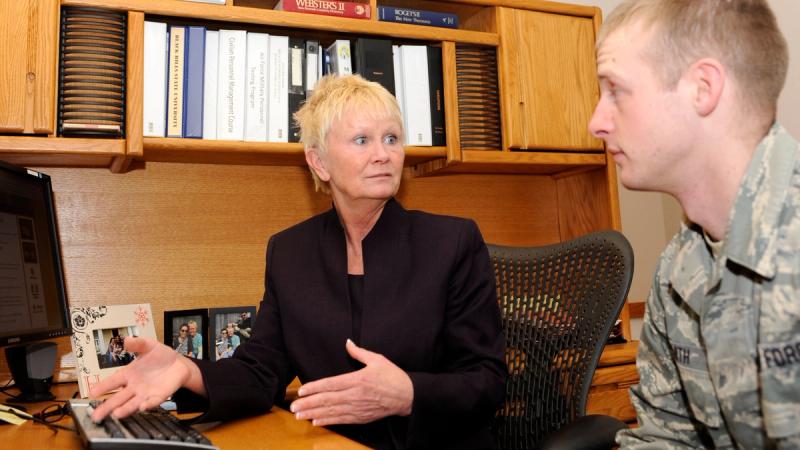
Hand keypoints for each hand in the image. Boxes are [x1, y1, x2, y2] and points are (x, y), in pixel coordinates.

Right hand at [89, 337, 202, 421]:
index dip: (103, 386)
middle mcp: (134, 386)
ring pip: (133, 403)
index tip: (92, 392)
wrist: (179, 363)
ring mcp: (146, 393)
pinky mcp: (159, 396)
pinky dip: (148, 404)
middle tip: (96, 416)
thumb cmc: (160, 355)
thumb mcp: (148, 346)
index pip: (113, 381)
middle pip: (118, 398)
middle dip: (107, 406)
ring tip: (116, 414)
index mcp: (129, 374)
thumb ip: (138, 344)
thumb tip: (127, 340)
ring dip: (125, 409)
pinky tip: (143, 407)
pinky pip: (152, 401)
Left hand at [289, 339, 412, 425]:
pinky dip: (328, 421)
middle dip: (308, 403)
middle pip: (327, 400)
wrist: (407, 396)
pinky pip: (341, 420)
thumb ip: (359, 352)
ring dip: (313, 413)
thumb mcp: (377, 359)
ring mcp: (357, 408)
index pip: (330, 384)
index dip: (314, 388)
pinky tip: (316, 421)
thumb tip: (348, 342)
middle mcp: (355, 395)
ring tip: (299, 415)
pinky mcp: (361, 417)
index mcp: (357, 379)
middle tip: (293, 406)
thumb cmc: (393, 376)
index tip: (301, 390)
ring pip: (331, 412)